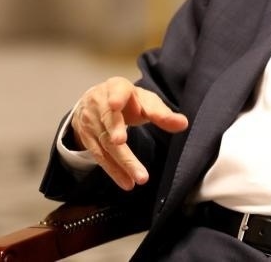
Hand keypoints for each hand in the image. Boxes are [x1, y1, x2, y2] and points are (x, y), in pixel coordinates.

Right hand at [71, 76, 188, 189]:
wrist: (94, 103)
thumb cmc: (127, 101)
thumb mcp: (144, 101)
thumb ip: (161, 113)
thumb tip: (184, 123)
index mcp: (117, 88)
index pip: (117, 91)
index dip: (116, 97)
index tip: (115, 104)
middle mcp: (100, 103)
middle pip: (109, 119)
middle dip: (115, 131)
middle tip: (121, 141)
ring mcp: (91, 122)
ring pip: (106, 143)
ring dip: (123, 162)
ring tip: (140, 178)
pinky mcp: (87, 139)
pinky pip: (101, 157)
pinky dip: (115, 171)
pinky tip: (127, 182)